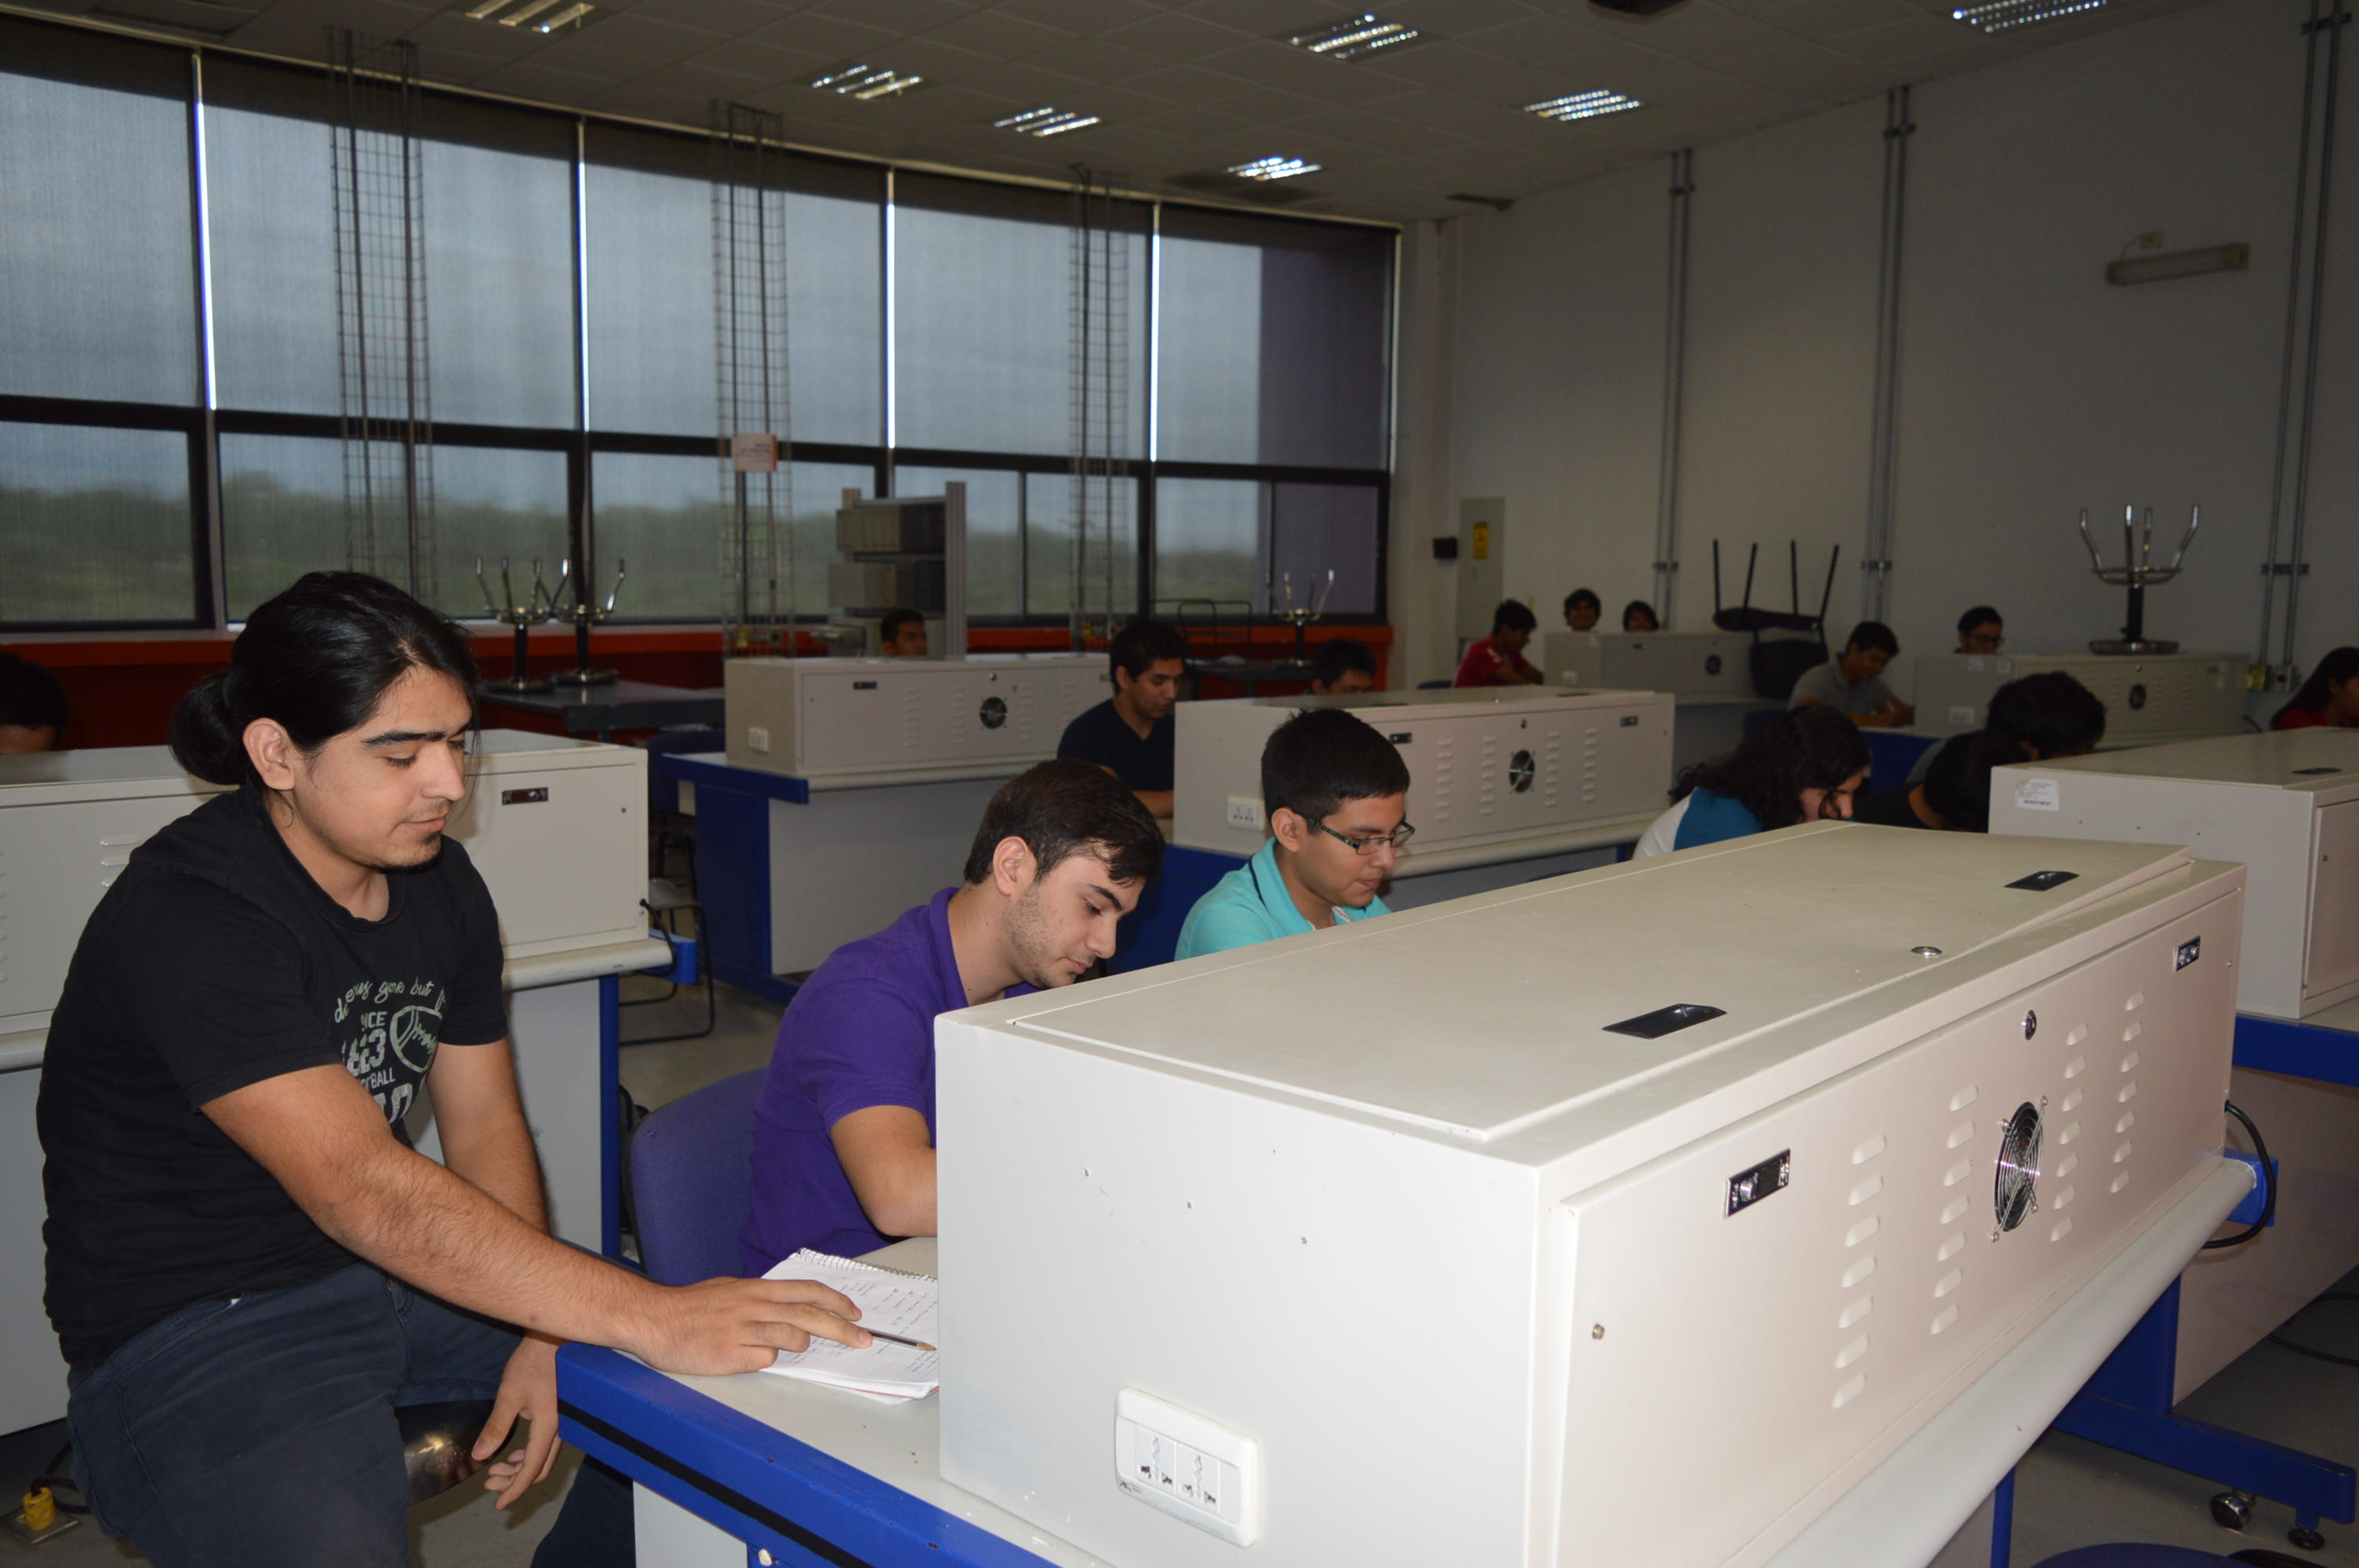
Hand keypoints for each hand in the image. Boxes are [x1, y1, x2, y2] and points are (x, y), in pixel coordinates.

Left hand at [474, 1333, 563, 1510]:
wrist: (556, 1340)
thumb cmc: (533, 1363)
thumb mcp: (509, 1394)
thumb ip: (496, 1427)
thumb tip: (479, 1456)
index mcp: (547, 1428)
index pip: (530, 1470)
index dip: (514, 1490)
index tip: (499, 1505)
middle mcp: (559, 1430)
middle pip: (538, 1469)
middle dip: (513, 1481)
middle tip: (488, 1483)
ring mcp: (562, 1424)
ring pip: (542, 1459)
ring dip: (519, 1469)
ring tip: (496, 1470)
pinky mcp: (559, 1417)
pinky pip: (545, 1447)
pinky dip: (527, 1456)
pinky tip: (513, 1453)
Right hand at [628, 1277, 869, 1375]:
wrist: (654, 1319)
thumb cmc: (692, 1305)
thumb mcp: (731, 1289)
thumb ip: (762, 1298)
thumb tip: (793, 1308)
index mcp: (755, 1288)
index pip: (807, 1290)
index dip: (836, 1301)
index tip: (855, 1313)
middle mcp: (753, 1306)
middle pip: (809, 1316)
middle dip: (842, 1330)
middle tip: (863, 1340)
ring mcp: (742, 1331)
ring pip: (791, 1338)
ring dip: (801, 1345)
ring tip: (793, 1347)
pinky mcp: (729, 1356)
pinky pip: (764, 1360)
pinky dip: (766, 1360)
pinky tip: (750, 1357)